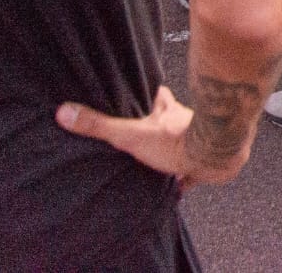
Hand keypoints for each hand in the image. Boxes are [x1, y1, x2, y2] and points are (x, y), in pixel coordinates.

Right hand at [56, 85, 237, 189]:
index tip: (140, 95)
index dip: (149, 95)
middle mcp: (185, 121)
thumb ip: (100, 126)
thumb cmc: (177, 140)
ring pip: (184, 141)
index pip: (157, 95)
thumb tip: (65, 112)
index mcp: (166, 110)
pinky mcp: (208, 161)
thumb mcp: (131, 133)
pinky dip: (187, 176)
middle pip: (170, 119)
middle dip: (159, 126)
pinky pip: (195, 169)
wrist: (216, 154)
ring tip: (158, 160)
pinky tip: (180, 185)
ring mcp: (199, 140)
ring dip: (173, 149)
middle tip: (144, 135)